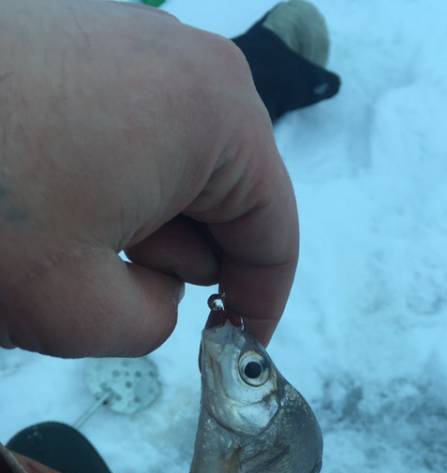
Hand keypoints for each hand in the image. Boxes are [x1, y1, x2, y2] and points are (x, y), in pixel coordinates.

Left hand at [0, 0, 297, 356]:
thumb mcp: (86, 311)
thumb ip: (158, 321)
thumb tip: (159, 284)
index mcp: (218, 117)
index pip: (275, 233)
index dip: (261, 305)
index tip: (236, 348)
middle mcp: (188, 61)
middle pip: (232, 193)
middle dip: (195, 259)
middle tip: (135, 299)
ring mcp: (131, 39)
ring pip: (179, 165)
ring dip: (148, 224)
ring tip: (77, 249)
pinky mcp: (80, 39)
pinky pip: (134, 132)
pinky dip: (116, 186)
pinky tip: (60, 206)